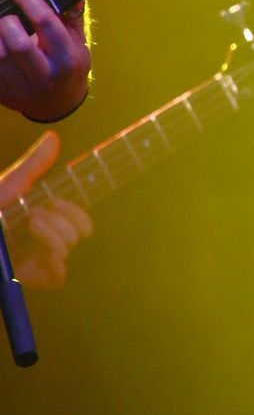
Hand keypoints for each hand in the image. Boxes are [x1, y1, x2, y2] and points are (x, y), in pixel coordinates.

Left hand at [0, 0, 89, 119]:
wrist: (59, 105)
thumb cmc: (68, 67)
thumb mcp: (77, 42)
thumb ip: (71, 15)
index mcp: (67, 60)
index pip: (47, 24)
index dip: (29, 0)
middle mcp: (46, 77)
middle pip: (19, 45)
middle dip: (7, 22)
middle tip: (7, 16)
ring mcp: (22, 90)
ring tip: (0, 29)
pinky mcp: (3, 96)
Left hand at [0, 131, 92, 287]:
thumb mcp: (11, 185)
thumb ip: (34, 165)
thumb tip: (54, 138)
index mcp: (48, 217)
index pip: (81, 220)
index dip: (76, 212)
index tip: (55, 201)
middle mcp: (48, 238)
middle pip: (80, 234)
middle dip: (63, 222)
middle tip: (36, 215)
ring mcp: (41, 259)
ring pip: (67, 251)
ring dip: (51, 236)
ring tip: (28, 226)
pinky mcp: (33, 277)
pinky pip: (58, 276)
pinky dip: (54, 267)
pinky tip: (40, 256)